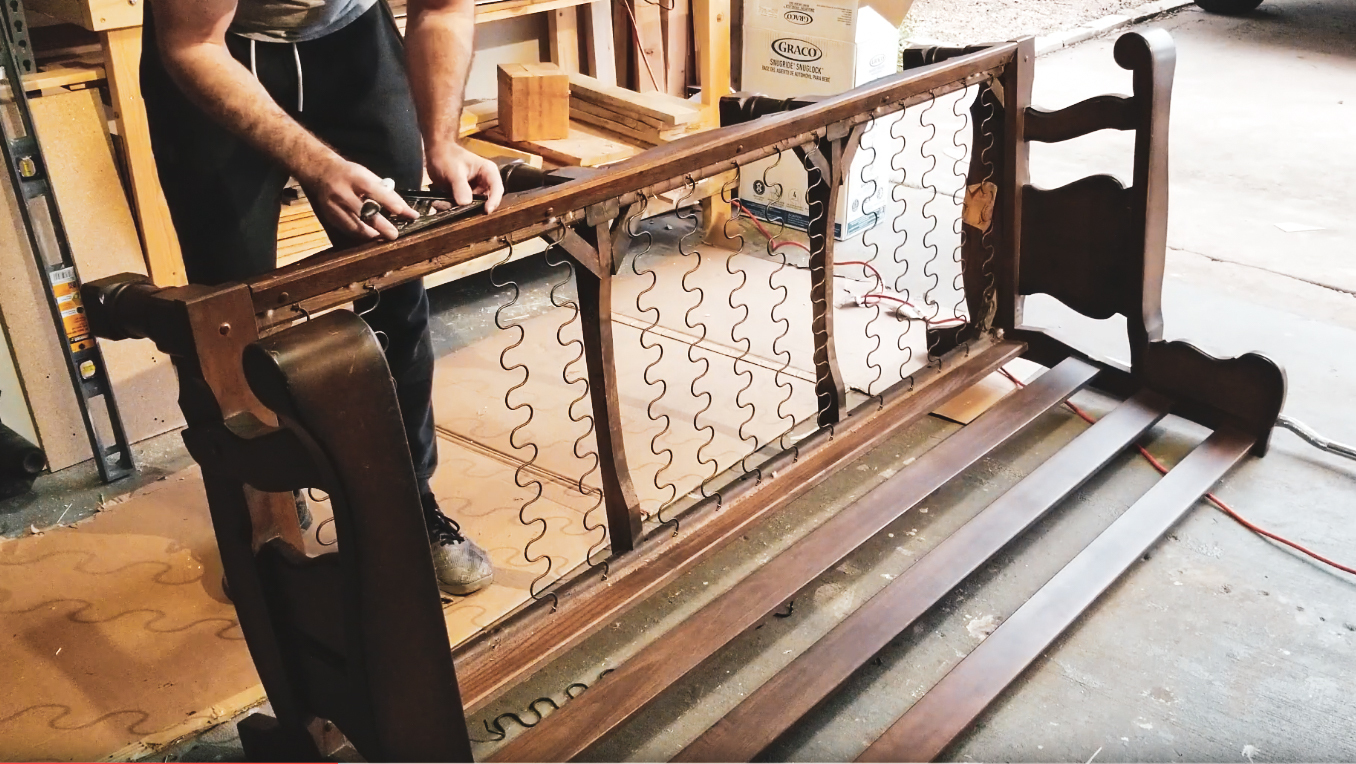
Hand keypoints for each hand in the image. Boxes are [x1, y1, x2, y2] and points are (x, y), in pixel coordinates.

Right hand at [297, 154, 418, 241]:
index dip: (389, 202)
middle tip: (394, 235)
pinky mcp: (330, 216)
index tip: (403, 212)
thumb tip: (404, 209)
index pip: (374, 190)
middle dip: (381, 226)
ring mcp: (334, 206)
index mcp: (355, 178)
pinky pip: (347, 230)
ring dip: (371, 234)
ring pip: (355, 226)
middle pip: (364, 212)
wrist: (321, 172)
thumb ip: (384, 191)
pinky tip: (370, 236)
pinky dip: (361, 235)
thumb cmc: (350, 174)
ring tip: (383, 237)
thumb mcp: (367, 175)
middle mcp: (343, 192)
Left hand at [427, 142, 504, 212]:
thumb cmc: (447, 156)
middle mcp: (485, 183)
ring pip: (472, 206)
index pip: (497, 189)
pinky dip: (452, 207)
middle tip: (458, 210)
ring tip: (442, 204)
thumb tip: (465, 203)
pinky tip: (439, 203)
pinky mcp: (466, 196)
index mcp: (488, 172)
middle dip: (472, 208)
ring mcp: (475, 191)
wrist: (435, 153)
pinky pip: (462, 207)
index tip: (486, 210)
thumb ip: (460, 186)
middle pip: (486, 201)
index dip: (493, 201)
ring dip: (458, 209)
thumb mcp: (454, 171)